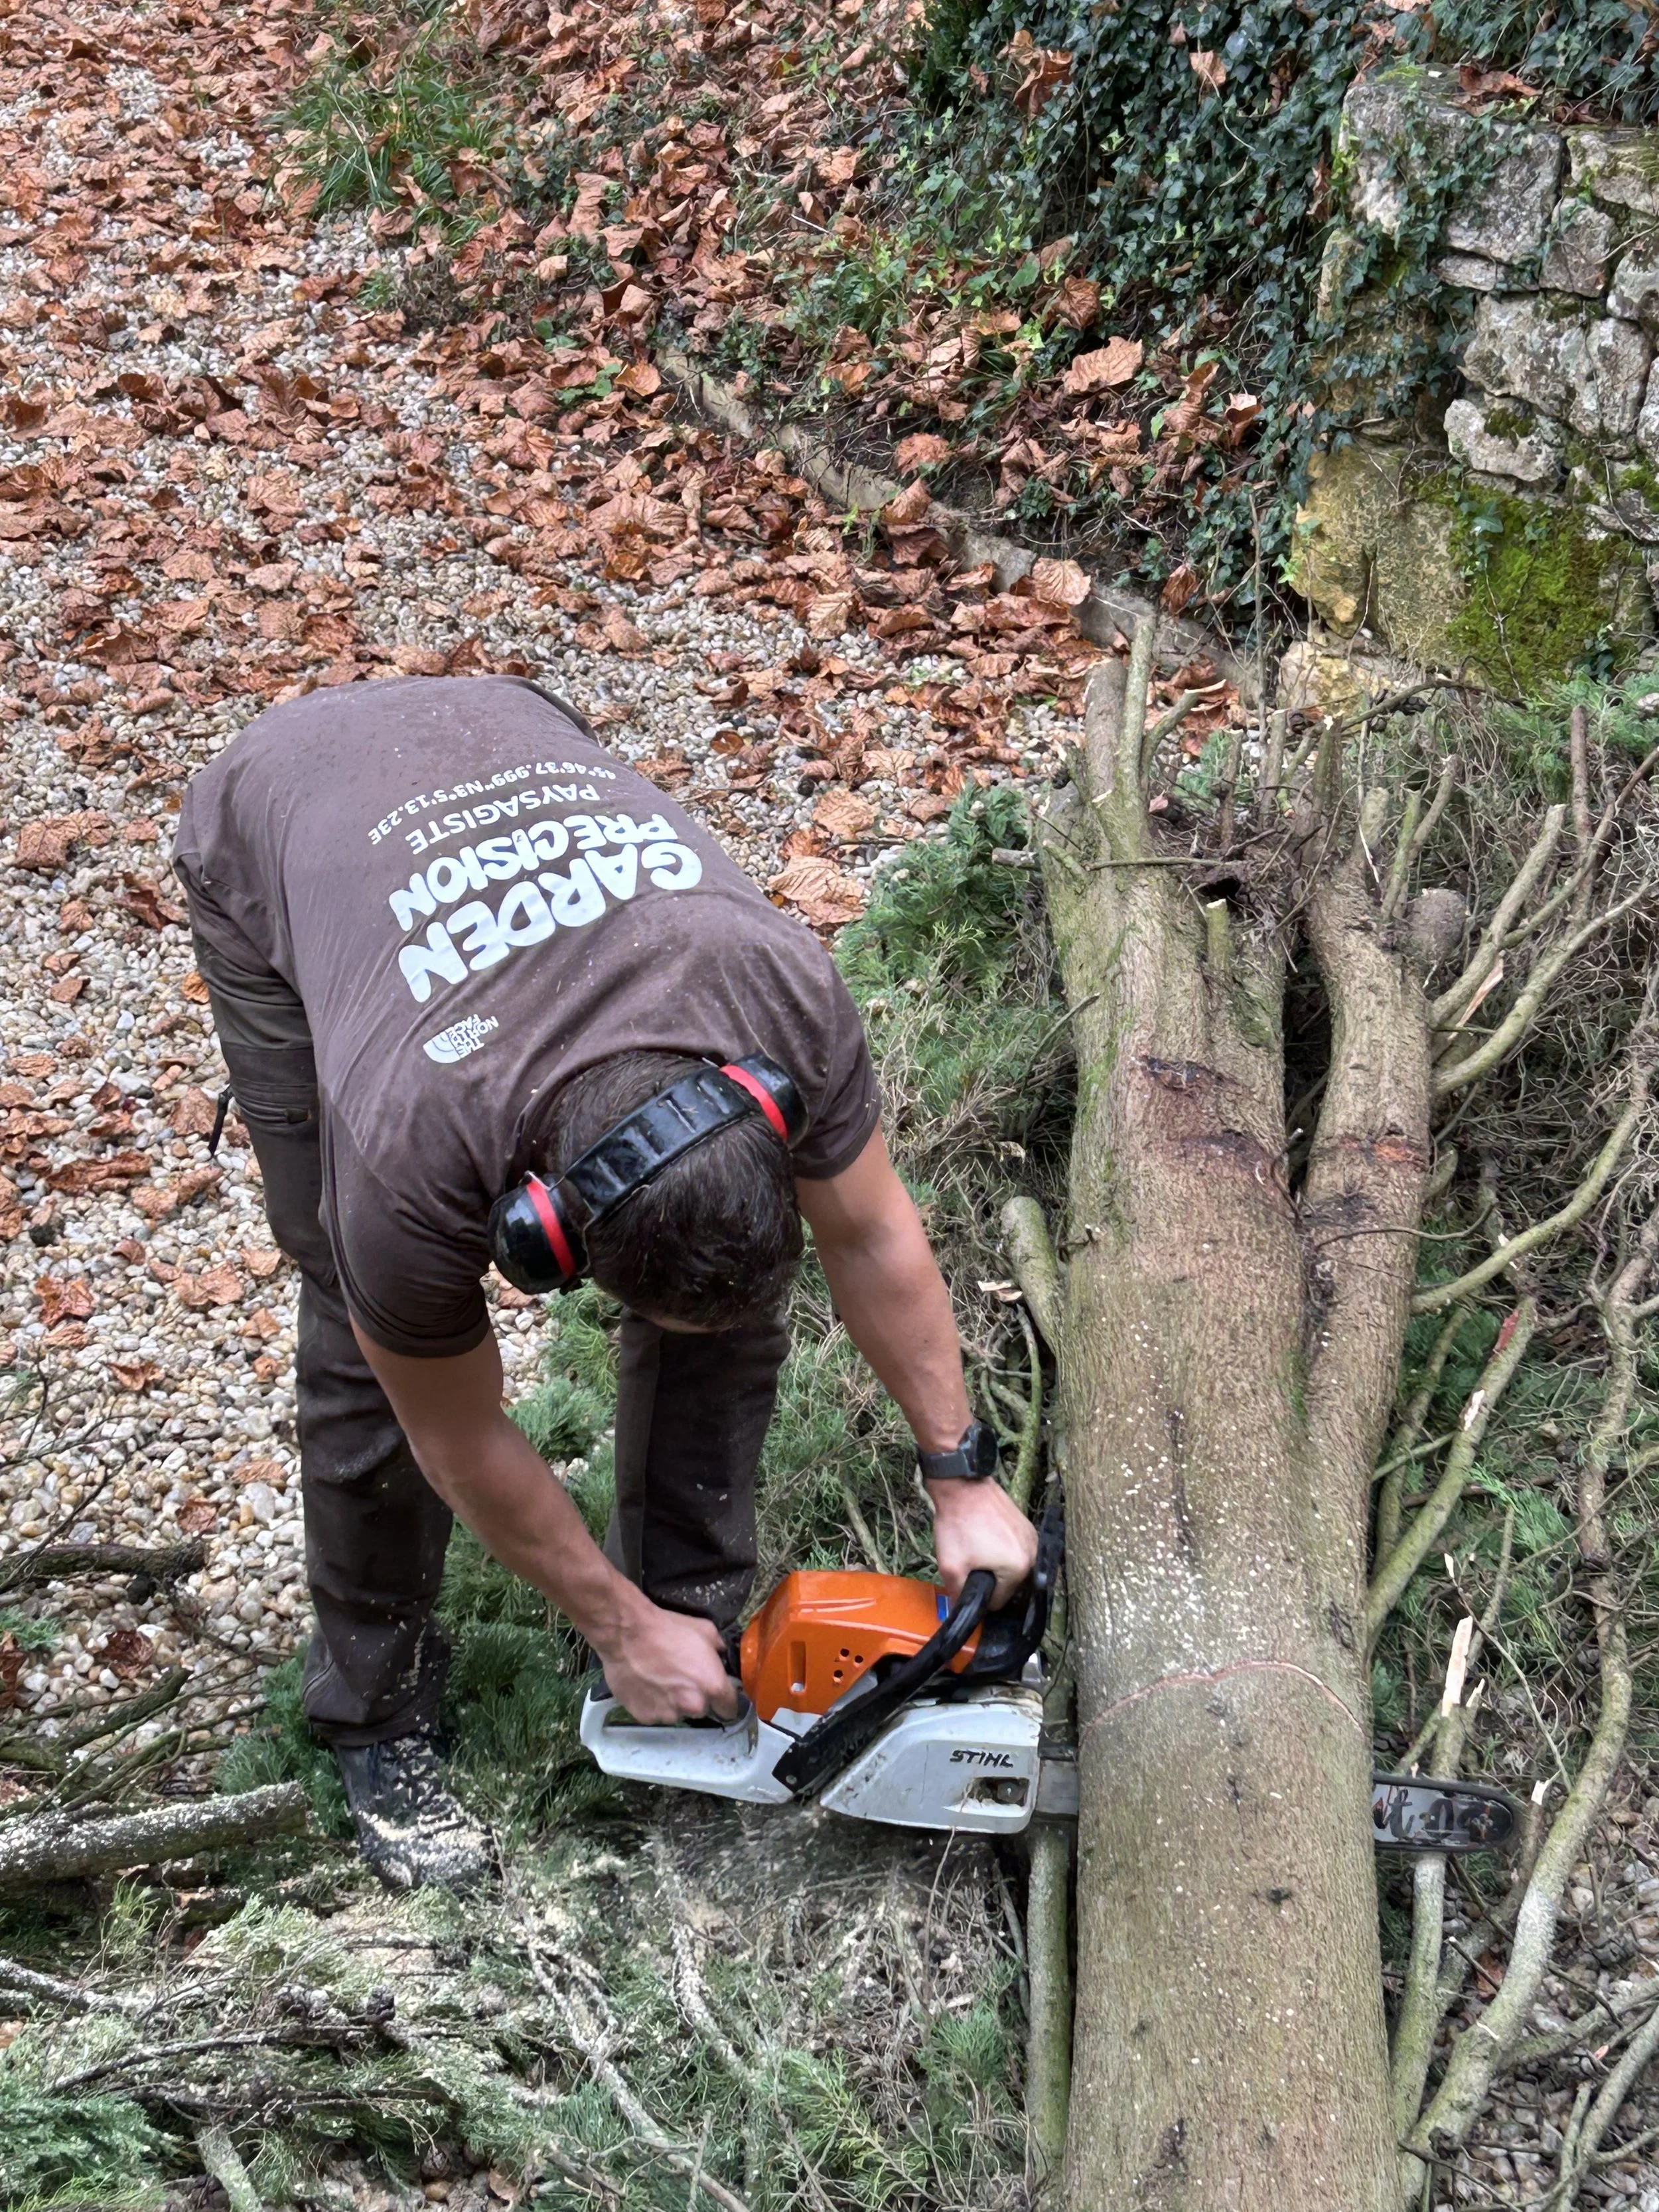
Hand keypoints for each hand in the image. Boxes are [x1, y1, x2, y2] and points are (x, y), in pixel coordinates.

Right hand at [597, 1592, 740, 1725]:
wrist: (627, 1634)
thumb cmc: (668, 1629)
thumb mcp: (705, 1630)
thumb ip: (719, 1648)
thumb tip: (721, 1654)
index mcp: (713, 1686)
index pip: (729, 1708)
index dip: (725, 1700)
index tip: (718, 1693)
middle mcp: (693, 1705)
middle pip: (702, 1709)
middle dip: (695, 1697)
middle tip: (682, 1678)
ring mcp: (668, 1714)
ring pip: (678, 1713)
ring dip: (673, 1702)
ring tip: (660, 1680)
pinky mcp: (645, 1717)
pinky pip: (655, 1714)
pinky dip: (653, 1704)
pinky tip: (645, 1685)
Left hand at [927, 1479, 1038, 1608]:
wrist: (962, 1486)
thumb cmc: (958, 1525)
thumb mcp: (951, 1566)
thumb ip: (959, 1595)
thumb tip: (961, 1611)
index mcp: (1018, 1569)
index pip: (999, 1601)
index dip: (978, 1594)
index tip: (967, 1577)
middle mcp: (1033, 1556)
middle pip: (1008, 1585)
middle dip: (989, 1579)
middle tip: (971, 1560)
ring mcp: (1033, 1539)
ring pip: (1012, 1568)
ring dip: (996, 1565)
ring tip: (978, 1548)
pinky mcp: (1028, 1527)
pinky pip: (1016, 1551)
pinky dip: (1002, 1550)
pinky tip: (986, 1539)